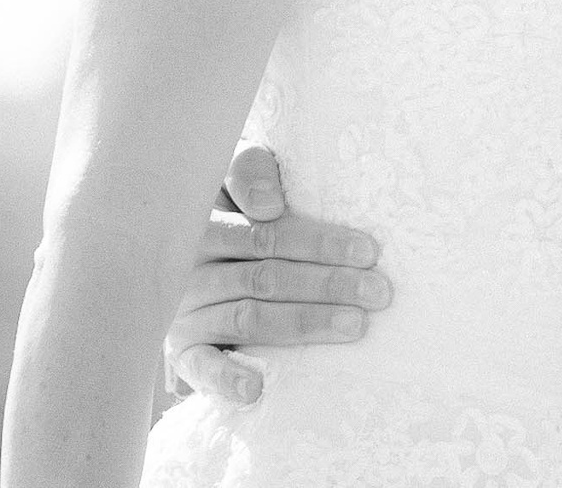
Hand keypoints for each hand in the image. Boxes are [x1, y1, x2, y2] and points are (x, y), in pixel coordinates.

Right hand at [163, 145, 390, 405]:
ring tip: (355, 326)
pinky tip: (256, 387)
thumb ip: (256, 174)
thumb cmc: (239, 212)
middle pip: (268, 275)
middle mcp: (192, 265)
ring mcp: (186, 309)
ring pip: (248, 316)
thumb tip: (268, 205)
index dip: (318, 240)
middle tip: (380, 292)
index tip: (369, 251)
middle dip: (329, 284)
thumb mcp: (242, 182)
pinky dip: (225, 378)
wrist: (195, 264)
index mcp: (210, 218)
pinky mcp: (182, 349)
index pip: (265, 231)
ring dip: (303, 323)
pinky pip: (200, 366)